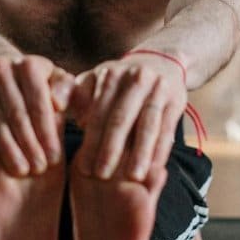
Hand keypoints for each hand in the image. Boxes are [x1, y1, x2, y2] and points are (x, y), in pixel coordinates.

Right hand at [0, 54, 74, 176]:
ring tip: (20, 170)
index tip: (55, 157)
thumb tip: (59, 105)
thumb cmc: (36, 80)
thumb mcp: (55, 79)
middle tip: (39, 168)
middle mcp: (2, 70)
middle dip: (29, 144)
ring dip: (7, 149)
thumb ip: (65, 91)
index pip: (38, 103)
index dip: (47, 133)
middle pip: (16, 114)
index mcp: (28, 65)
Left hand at [68, 53, 187, 181]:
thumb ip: (75, 94)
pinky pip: (167, 128)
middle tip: (102, 176)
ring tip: (133, 178)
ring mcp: (158, 88)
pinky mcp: (176, 100)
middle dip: (111, 149)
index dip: (91, 141)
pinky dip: (161, 150)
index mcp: (111, 75)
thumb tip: (63, 110)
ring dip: (141, 153)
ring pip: (148, 125)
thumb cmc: (119, 80)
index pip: (99, 112)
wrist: (161, 62)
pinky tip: (154, 168)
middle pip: (122, 118)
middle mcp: (135, 78)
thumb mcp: (95, 80)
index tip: (83, 167)